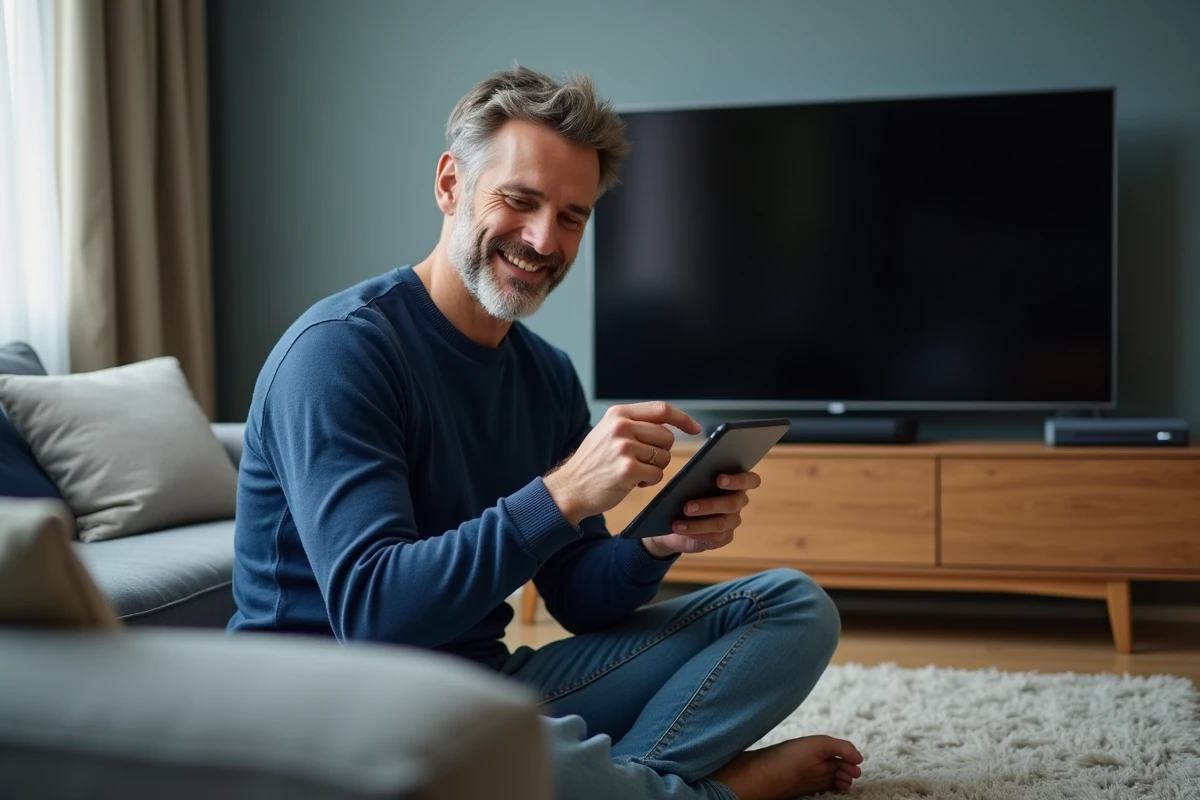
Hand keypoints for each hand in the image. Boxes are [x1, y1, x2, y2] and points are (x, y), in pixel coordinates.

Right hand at [544, 401, 701, 524]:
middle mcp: (621, 427)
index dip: (682, 419)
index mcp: (618, 414)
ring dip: (653, 468)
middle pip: (667, 437)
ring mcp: (624, 448)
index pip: (661, 410)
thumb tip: (672, 426)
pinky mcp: (627, 470)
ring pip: (663, 457)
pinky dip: (648, 481)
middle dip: (660, 452)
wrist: (570, 487)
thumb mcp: (609, 432)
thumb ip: (635, 424)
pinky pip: (657, 475)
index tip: (695, 428)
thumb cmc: (594, 462)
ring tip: (631, 471)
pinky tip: (629, 482)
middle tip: (641, 461)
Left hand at [642, 471, 760, 557]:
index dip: (738, 480)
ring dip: (697, 524)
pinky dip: (695, 533)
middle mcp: (738, 501)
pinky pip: (713, 537)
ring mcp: (733, 521)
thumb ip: (694, 476)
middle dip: (709, 505)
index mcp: (735, 483)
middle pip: (733, 503)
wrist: (675, 517)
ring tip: (677, 524)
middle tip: (687, 507)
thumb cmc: (686, 491)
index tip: (719, 480)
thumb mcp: (688, 482)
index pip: (751, 480)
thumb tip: (687, 477)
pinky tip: (680, 530)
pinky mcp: (724, 537)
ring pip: (721, 523)